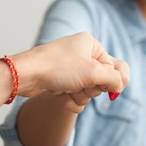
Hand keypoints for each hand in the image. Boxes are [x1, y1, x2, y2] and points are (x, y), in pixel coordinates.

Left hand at [14, 32, 128, 109]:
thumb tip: (119, 87)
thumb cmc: (58, 67)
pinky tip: (60, 94)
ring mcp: (71, 69)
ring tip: (66, 88)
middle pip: (102, 81)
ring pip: (88, 91)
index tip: (105, 86)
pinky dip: (70, 100)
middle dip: (91, 88)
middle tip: (79, 83)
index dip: (109, 80)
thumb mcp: (93, 72)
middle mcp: (81, 54)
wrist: (26, 75)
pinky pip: (76, 96)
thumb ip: (114, 79)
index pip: (114, 67)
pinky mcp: (61, 81)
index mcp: (91, 45)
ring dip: (80, 95)